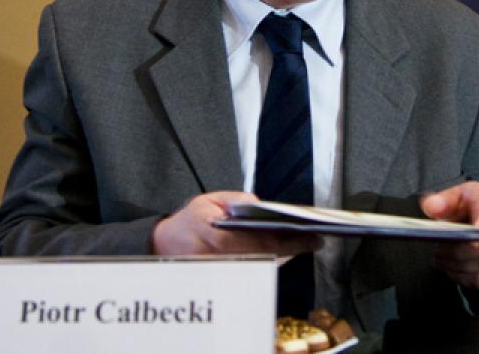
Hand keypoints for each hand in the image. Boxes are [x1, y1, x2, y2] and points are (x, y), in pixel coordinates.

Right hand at [151, 191, 321, 256]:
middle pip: (266, 257)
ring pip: (263, 266)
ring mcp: (225, 272)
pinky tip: (286, 252)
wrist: (166, 245)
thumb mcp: (209, 199)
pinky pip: (255, 271)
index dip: (289, 242)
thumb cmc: (190, 221)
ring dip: (284, 255)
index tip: (310, 237)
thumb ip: (235, 199)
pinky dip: (272, 261)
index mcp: (216, 235)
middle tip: (313, 240)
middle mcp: (222, 258)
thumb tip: (259, 203)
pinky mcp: (227, 278)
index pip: (261, 242)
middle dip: (291, 248)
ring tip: (305, 243)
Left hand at [419, 181, 478, 289]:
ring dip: (458, 266)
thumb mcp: (454, 195)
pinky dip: (462, 277)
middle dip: (459, 252)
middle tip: (438, 250)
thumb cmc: (468, 204)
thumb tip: (432, 208)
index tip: (471, 231)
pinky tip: (451, 268)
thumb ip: (443, 200)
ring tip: (440, 259)